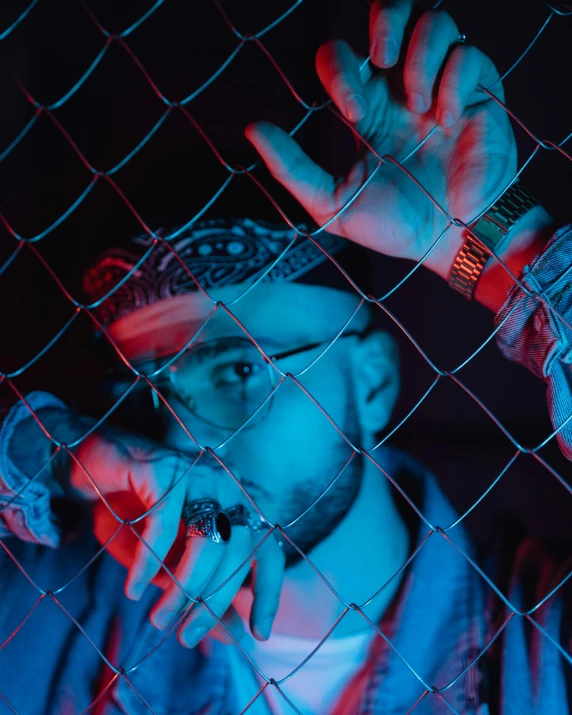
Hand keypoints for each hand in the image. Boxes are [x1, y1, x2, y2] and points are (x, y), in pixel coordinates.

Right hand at [70, 428, 284, 646]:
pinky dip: (148, 563)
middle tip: (186, 638)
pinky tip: (134, 589)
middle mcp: (228, 485)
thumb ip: (203, 587)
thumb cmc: (138, 512)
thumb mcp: (173, 557)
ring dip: (182, 588)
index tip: (258, 633)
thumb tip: (235, 633)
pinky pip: (164, 526)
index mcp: (238, 504)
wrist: (92, 464)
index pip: (269, 551)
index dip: (268, 592)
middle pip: (238, 552)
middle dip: (213, 602)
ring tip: (158, 619)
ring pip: (206, 542)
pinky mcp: (167, 470)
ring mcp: (200, 473)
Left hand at [245, 0, 516, 280]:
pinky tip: (448, 119)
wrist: (448, 243)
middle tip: (382, 59)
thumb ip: (292, 168)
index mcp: (367, 107)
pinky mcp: (481, 95)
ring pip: (435, 22)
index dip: (340, 70)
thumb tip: (252, 128)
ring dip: (421, 53)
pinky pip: (469, 56)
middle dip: (385, 20)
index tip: (352, 112)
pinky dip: (455, 79)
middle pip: (393, 11)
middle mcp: (403, 89)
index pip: (342, 55)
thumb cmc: (393, 226)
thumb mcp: (332, 202)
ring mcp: (443, 87)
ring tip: (419, 102)